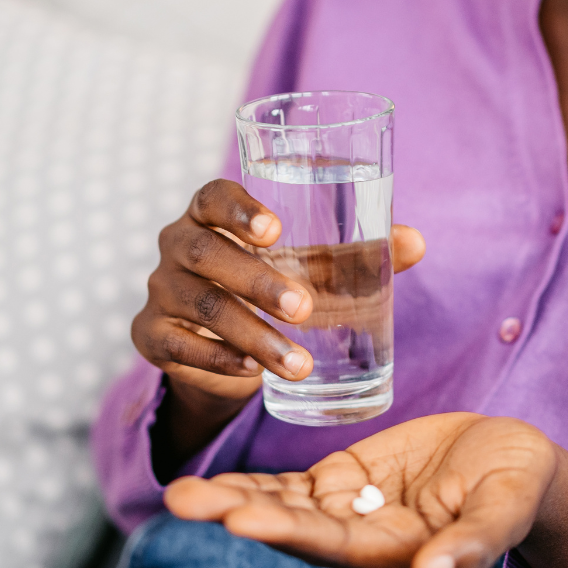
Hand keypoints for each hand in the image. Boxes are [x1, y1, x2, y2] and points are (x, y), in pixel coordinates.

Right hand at [131, 179, 425, 467]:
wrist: (221, 346)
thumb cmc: (269, 285)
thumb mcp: (308, 267)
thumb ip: (355, 254)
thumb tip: (416, 243)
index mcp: (211, 214)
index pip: (211, 196)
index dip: (238, 208)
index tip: (275, 229)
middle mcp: (177, 244)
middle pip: (204, 252)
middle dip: (256, 280)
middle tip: (304, 308)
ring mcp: (160, 290)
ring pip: (200, 305)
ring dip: (250, 333)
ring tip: (297, 361)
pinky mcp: (151, 335)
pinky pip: (177, 345)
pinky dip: (217, 358)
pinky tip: (251, 371)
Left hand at [164, 413, 567, 567]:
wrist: (517, 463)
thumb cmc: (519, 489)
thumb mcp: (504, 511)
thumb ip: (469, 546)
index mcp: (397, 552)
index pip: (330, 544)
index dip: (284, 532)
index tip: (238, 522)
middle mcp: (362, 538)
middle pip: (289, 527)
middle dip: (236, 512)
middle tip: (181, 500)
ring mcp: (350, 507)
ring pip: (281, 505)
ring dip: (232, 498)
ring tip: (179, 491)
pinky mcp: (346, 479)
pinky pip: (292, 485)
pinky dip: (255, 483)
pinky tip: (214, 480)